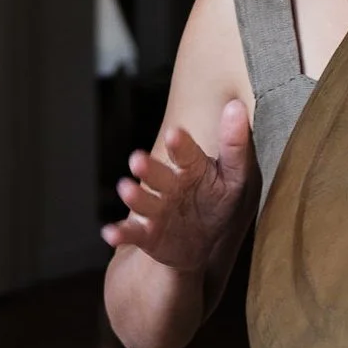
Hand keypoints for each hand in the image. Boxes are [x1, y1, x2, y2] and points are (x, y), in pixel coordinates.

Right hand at [101, 100, 252, 272]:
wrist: (207, 241)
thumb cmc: (222, 200)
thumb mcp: (237, 174)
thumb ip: (236, 144)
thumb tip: (236, 105)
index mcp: (193, 167)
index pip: (187, 153)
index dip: (181, 144)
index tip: (174, 134)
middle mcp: (171, 185)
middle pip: (159, 175)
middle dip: (149, 168)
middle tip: (138, 160)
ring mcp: (158, 209)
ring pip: (144, 201)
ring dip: (135, 196)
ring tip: (127, 190)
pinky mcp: (148, 234)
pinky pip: (133, 233)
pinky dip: (120, 233)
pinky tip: (110, 232)